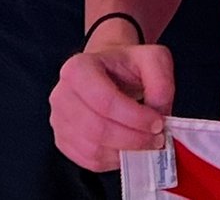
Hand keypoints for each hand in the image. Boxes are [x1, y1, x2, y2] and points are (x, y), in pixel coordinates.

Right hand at [49, 43, 176, 173]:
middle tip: (157, 138)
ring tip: (147, 143)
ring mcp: (59, 120)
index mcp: (79, 68)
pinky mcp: (63, 141)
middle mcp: (62, 95)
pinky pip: (88, 160)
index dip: (134, 117)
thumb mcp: (153, 58)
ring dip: (125, 152)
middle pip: (97, 128)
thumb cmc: (127, 65)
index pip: (105, 101)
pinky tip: (129, 148)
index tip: (158, 122)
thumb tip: (158, 113)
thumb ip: (161, 81)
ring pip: (92, 149)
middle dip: (132, 138)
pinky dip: (113, 160)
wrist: (108, 71)